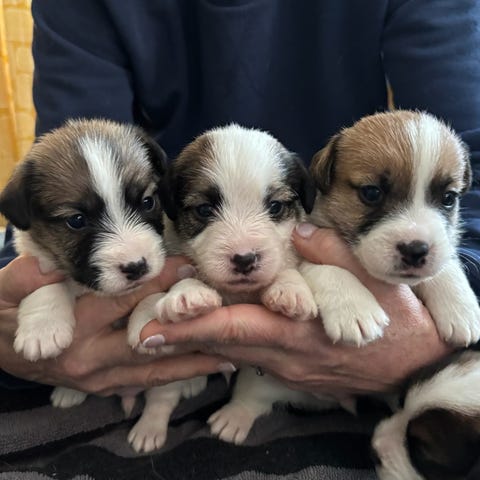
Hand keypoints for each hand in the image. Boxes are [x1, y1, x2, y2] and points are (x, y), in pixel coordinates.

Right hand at [0, 256, 231, 395]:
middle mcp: (91, 360)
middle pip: (149, 342)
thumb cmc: (5, 313)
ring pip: (154, 372)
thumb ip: (29, 277)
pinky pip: (146, 385)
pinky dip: (175, 376)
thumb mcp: (7, 289)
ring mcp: (99, 380)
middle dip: (188, 328)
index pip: (123, 303)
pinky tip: (202, 368)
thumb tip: (52, 266)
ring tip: (232, 357)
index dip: (157, 284)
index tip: (189, 269)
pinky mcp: (105, 387)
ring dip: (192, 364)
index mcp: (71, 330)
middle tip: (226, 316)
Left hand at [139, 225, 452, 395]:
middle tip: (140, 335)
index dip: (195, 325)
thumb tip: (300, 230)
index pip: (237, 326)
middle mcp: (284, 352)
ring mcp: (285, 365)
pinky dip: (224, 345)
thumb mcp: (374, 282)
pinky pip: (249, 357)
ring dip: (197, 343)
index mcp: (299, 329)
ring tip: (158, 332)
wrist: (415, 364)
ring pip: (232, 352)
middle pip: (223, 344)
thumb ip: (334, 255)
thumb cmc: (397, 320)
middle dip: (181, 339)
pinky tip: (204, 336)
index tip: (155, 326)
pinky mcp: (290, 369)